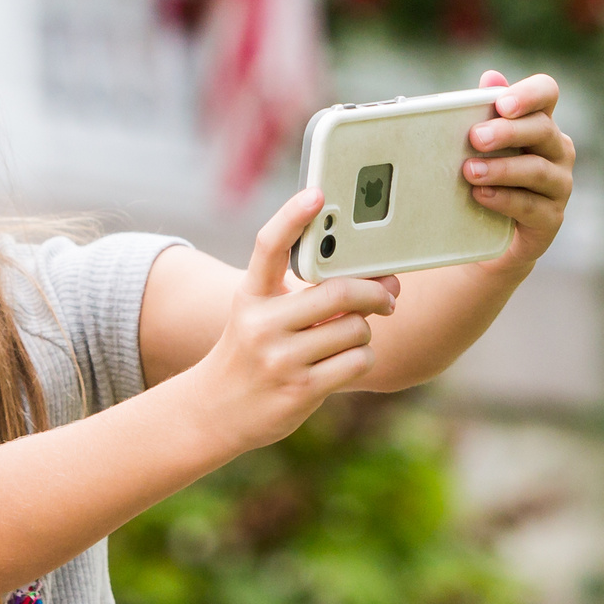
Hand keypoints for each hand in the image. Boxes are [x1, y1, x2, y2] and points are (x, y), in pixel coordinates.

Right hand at [186, 188, 398, 452]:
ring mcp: (280, 359)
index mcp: (250, 296)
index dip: (291, 216)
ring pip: (355, 328)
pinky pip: (358, 360)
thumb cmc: (253, 352)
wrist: (215, 410)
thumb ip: (311, 295)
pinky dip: (363, 357)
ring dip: (364, 331)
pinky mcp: (300, 390)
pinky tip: (348, 361)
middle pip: (337, 291)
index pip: (268, 246)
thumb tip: (386, 282)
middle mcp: (262, 324)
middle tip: (389, 294)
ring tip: (351, 337)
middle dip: (374, 292)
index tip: (317, 193)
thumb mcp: (262, 316)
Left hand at [462, 70, 573, 269]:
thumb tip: (491, 75)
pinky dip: (505, 199)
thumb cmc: (487, 179)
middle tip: (475, 137)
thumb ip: (486, 113)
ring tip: (470, 171)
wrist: (493, 236)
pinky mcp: (552, 217)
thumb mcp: (481, 146)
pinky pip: (532, 206)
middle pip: (542, 129)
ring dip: (502, 169)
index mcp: (540, 122)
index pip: (547, 93)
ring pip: (538, 170)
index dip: (528, 95)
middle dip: (508, 132)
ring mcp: (560, 184)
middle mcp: (557, 149)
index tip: (501, 104)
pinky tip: (481, 196)